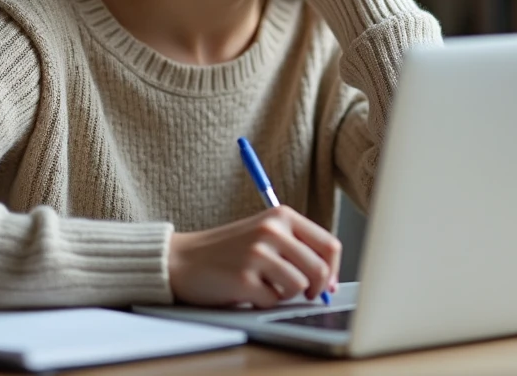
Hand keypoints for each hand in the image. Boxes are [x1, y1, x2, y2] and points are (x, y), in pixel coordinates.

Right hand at [168, 206, 341, 307]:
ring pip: (299, 287)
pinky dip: (264, 302)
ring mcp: (257, 253)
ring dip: (286, 294)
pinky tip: (247, 290)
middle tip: (303, 293)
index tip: (328, 284)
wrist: (182, 259)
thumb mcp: (266, 234)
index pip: (329, 245)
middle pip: (320, 269)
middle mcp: (271, 230)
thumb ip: (298, 248)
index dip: (334, 269)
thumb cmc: (229, 251)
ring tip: (266, 285)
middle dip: (315, 289)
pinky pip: (273, 301)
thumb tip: (330, 281)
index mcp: (281, 215)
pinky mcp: (243, 278)